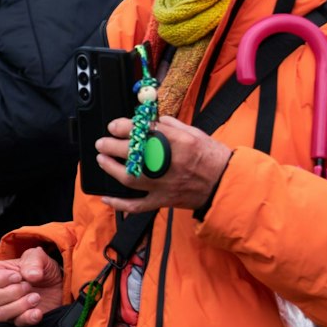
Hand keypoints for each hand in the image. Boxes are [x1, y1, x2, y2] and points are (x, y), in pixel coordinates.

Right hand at [0, 247, 64, 326]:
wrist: (57, 285)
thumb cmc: (41, 269)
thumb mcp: (38, 257)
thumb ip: (33, 260)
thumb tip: (31, 275)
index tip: (18, 276)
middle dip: (10, 293)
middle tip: (28, 286)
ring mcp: (6, 308)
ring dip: (19, 306)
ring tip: (36, 297)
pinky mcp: (19, 320)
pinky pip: (17, 323)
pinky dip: (28, 317)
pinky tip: (38, 311)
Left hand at [94, 115, 232, 215]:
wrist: (225, 182)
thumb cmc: (213, 157)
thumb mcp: (195, 133)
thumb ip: (172, 126)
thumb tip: (153, 120)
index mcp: (178, 143)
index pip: (143, 131)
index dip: (124, 127)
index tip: (114, 126)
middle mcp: (168, 163)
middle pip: (132, 153)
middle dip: (112, 146)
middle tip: (101, 142)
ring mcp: (163, 184)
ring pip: (130, 178)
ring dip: (111, 168)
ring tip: (101, 160)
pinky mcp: (163, 200)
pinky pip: (138, 205)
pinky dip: (120, 204)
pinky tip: (106, 198)